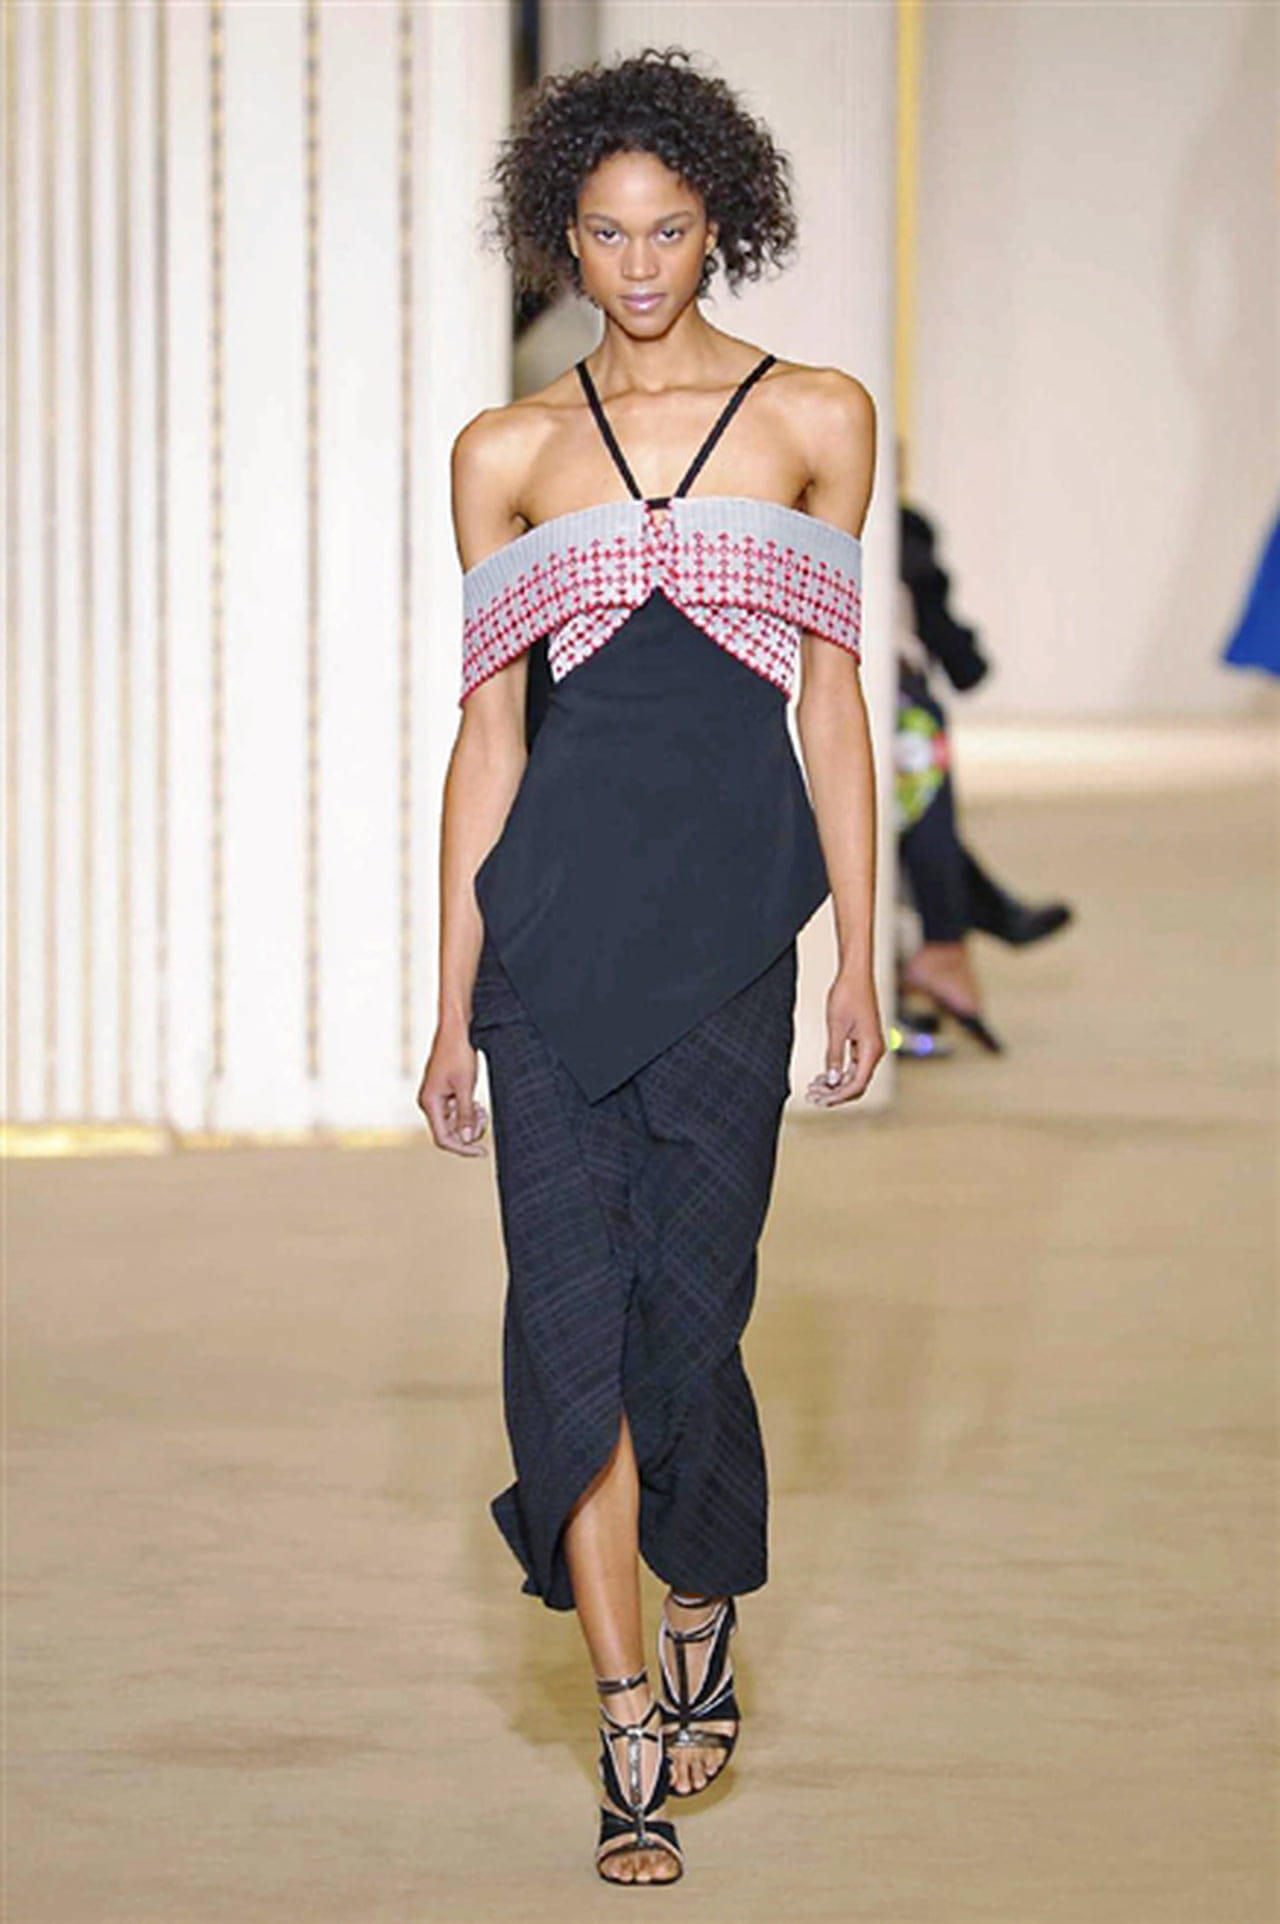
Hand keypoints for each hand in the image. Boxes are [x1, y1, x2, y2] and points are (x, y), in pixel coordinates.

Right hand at [417, 1027, 489, 1155]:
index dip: (463, 1148)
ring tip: (481, 1108)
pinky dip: (468, 1111)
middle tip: (484, 1117)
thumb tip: (466, 1139)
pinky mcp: (444, 1092)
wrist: (456, 1029)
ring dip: (470, 1121)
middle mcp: (429, 1102)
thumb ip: (465, 1115)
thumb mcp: (466, 1086)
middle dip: (469, 1130)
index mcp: (430, 1103)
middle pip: (449, 1132)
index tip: (482, 1151)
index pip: (444, 1138)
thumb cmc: (458, 1052)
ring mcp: (436, 1097)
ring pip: (454, 1123)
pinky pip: (455, 1111)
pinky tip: (477, 1104)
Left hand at [805, 968, 885, 1106]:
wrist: (855, 975)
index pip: (857, 1084)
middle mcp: (875, 1051)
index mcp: (872, 1049)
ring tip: (813, 1088)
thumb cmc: (847, 995)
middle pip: (857, 1084)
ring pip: (854, 1076)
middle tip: (812, 1097)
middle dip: (835, 1093)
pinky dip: (838, 1073)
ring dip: (835, 1085)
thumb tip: (833, 1080)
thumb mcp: (836, 1027)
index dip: (838, 1096)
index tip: (820, 1101)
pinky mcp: (864, 1043)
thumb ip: (834, 1056)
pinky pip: (853, 1065)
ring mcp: (870, 1048)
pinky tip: (822, 1077)